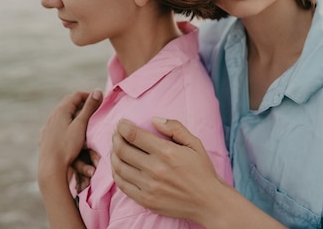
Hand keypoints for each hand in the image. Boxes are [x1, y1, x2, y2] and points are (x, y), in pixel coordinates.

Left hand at [38, 90, 101, 185]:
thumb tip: (98, 91)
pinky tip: (71, 130)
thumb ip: (89, 108)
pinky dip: (67, 122)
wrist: (51, 167)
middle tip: (94, 107)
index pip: (76, 95)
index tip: (100, 100)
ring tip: (85, 118)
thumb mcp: (81, 125)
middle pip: (68, 103)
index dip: (89, 95)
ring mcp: (48, 126)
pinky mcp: (46, 136)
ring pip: (62, 114)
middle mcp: (52, 116)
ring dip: (74, 112)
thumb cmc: (67, 146)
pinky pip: (58, 124)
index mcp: (61, 110)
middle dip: (82, 103)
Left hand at [110, 117, 226, 224]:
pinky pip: (122, 185)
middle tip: (116, 134)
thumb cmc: (202, 171)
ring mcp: (149, 187)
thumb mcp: (194, 143)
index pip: (134, 136)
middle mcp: (155, 169)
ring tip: (116, 148)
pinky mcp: (146, 201)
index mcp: (167, 152)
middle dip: (116, 138)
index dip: (123, 127)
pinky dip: (116, 173)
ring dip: (113, 154)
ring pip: (119, 167)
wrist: (208, 202)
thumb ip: (175, 128)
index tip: (121, 123)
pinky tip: (118, 166)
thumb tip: (154, 120)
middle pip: (123, 150)